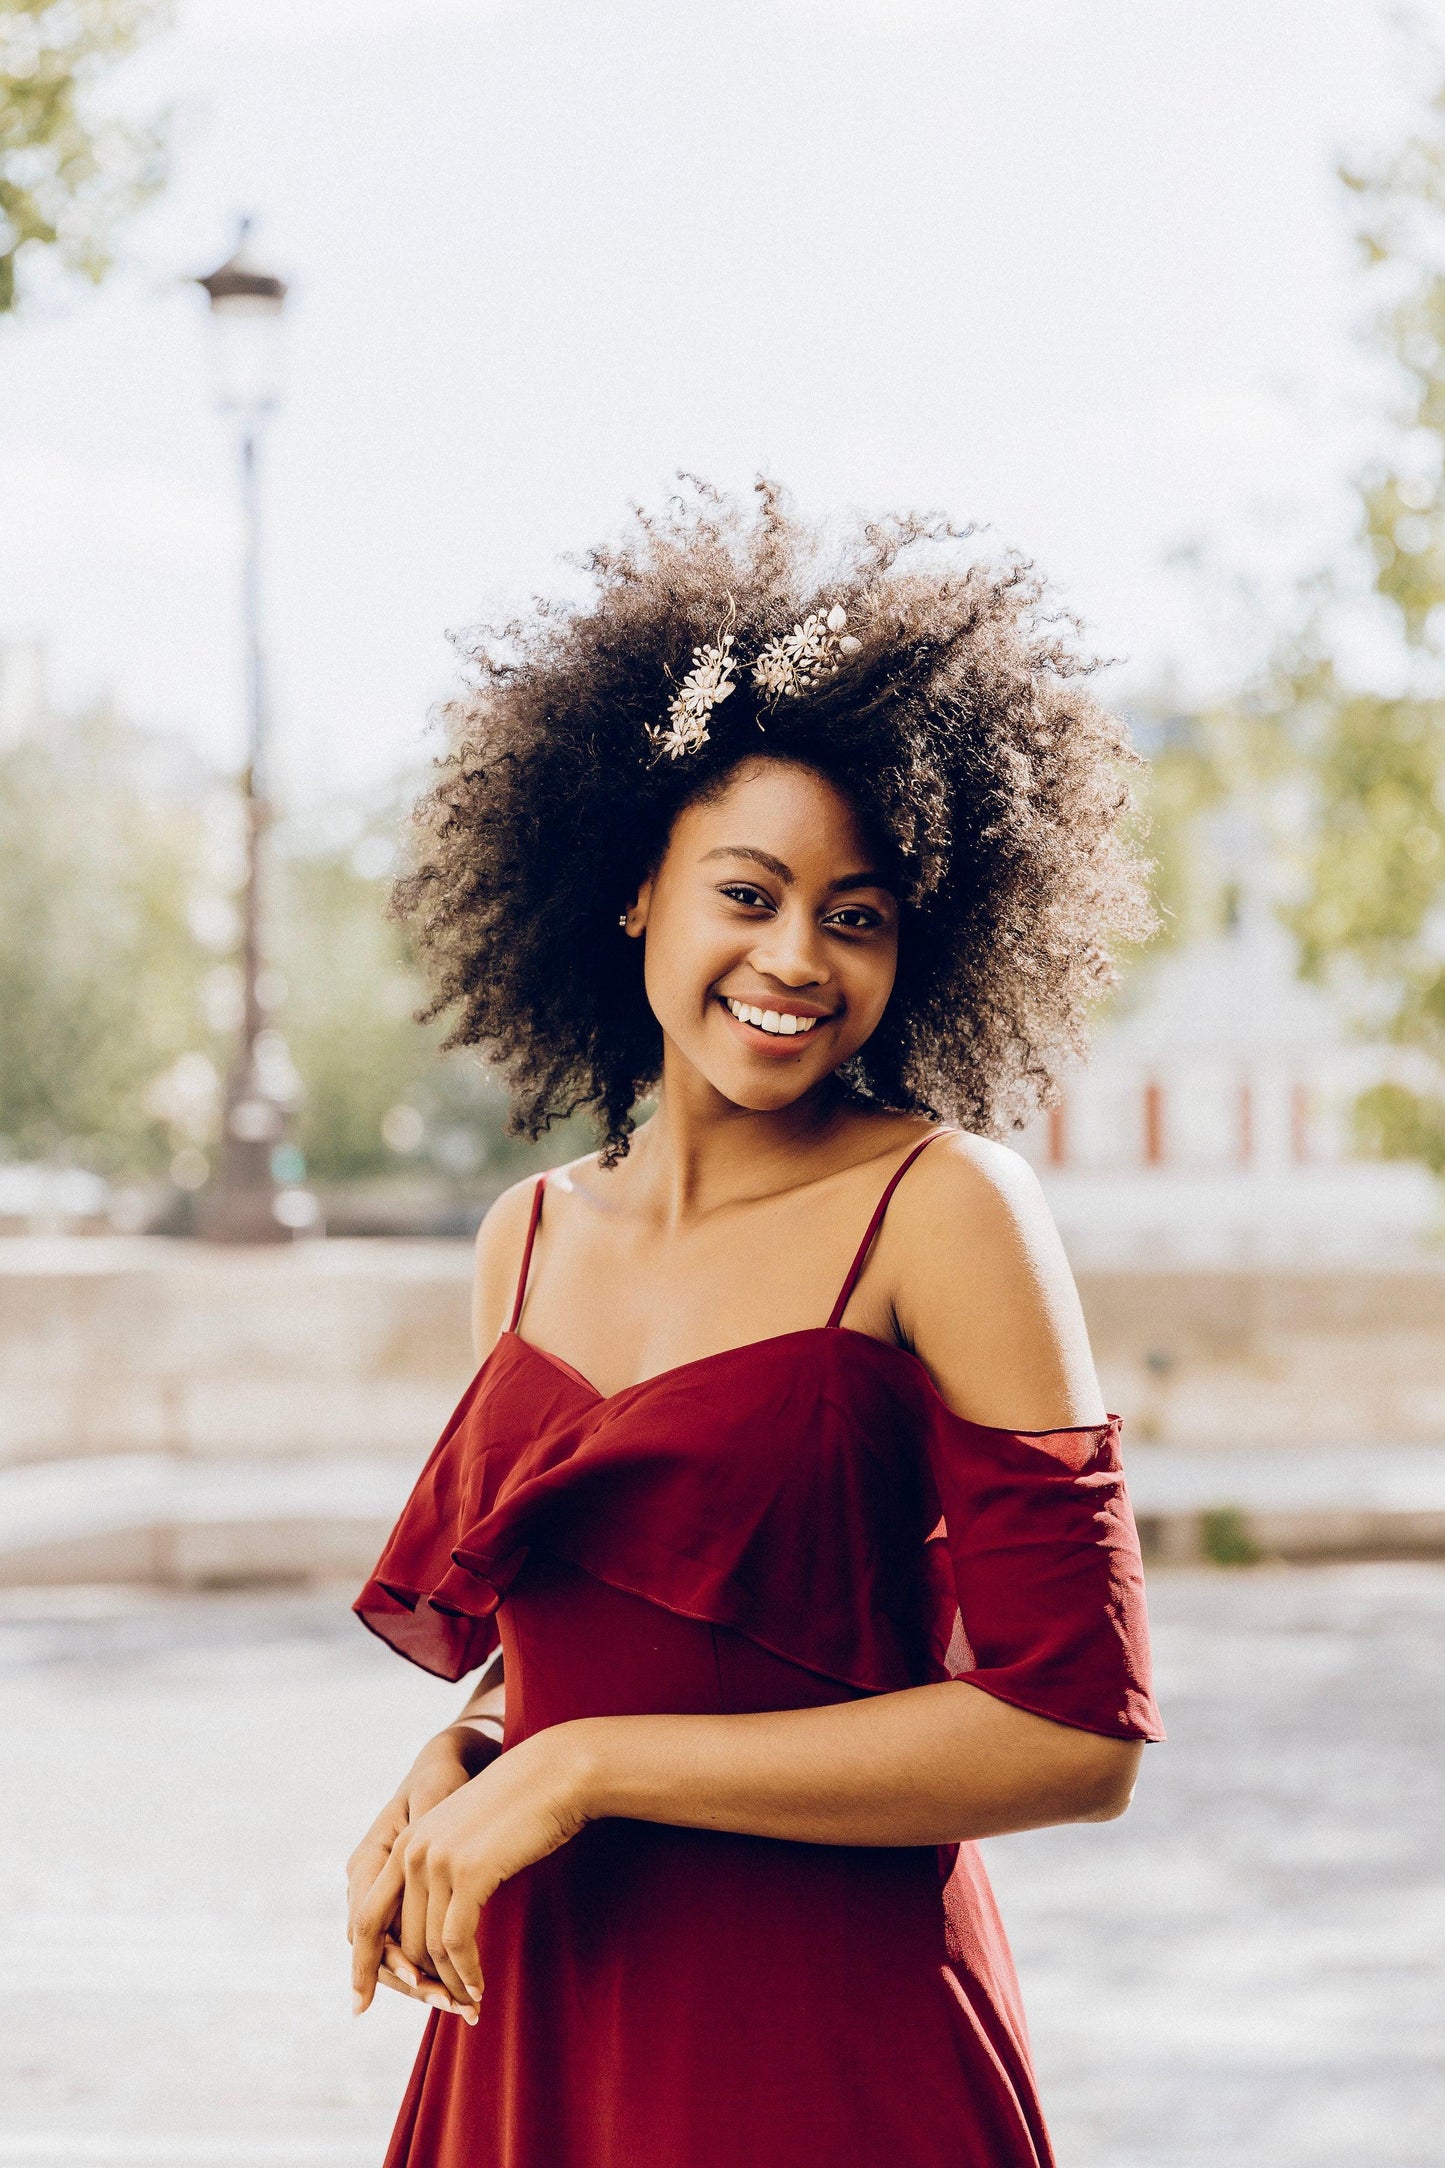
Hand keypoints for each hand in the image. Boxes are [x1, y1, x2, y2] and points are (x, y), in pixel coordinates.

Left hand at [351, 1724, 595, 2016]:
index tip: (359, 2005)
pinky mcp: (467, 1873)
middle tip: (445, 2010)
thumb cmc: (519, 1810)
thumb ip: (443, 1873)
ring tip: (469, 2006)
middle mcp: (410, 1852)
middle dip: (418, 1985)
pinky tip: (479, 1990)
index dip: (362, 1966)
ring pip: (427, 1948)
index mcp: (404, 1843)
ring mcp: (436, 1861)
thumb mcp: (467, 1840)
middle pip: (395, 1943)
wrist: (555, 1774)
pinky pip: (455, 1943)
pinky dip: (466, 1974)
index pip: (366, 1918)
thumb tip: (435, 1933)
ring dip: (448, 1984)